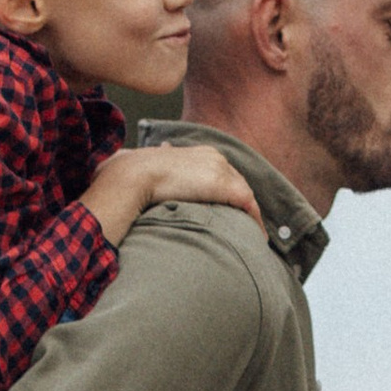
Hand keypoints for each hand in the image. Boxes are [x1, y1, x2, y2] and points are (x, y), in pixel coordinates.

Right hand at [84, 143, 261, 242]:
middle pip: (238, 182)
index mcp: (199, 153)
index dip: (227, 192)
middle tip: (247, 225)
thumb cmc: (132, 177)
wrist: (132, 176)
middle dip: (243, 203)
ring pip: (245, 194)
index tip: (230, 211)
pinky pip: (248, 206)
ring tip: (253, 236)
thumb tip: (138, 167)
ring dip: (250, 215)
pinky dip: (255, 222)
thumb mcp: (147, 171)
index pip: (222, 173)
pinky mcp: (224, 186)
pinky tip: (258, 238)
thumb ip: (155, 175)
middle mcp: (214, 157)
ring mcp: (220, 170)